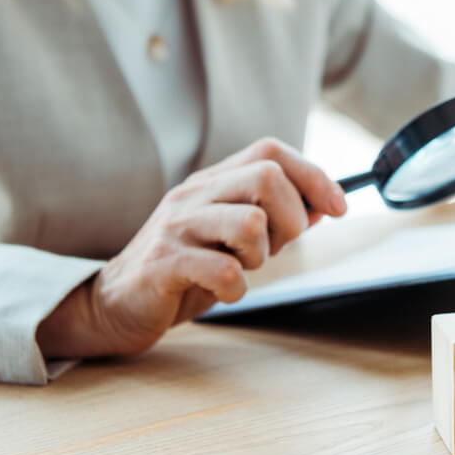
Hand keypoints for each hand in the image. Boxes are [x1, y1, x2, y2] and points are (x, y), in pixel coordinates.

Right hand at [37, 138, 346, 358]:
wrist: (115, 303)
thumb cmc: (184, 269)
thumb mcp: (230, 236)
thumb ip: (272, 217)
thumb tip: (324, 205)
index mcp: (212, 181)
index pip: (271, 151)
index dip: (314, 175)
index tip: (339, 207)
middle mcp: (194, 195)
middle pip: (267, 177)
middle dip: (291, 218)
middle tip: (275, 249)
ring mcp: (176, 227)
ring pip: (251, 223)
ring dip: (261, 255)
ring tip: (241, 269)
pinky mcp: (163, 264)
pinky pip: (225, 270)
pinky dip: (236, 288)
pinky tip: (222, 292)